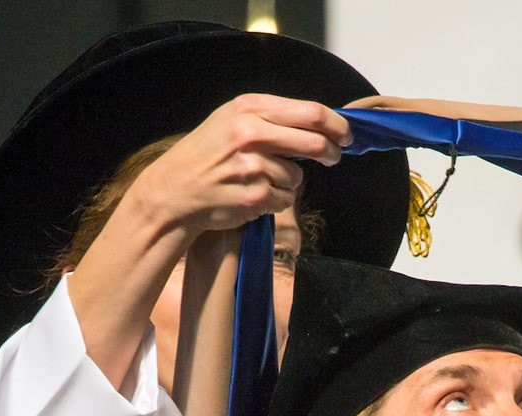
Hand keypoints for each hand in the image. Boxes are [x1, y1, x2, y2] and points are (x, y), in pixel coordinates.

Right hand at [131, 94, 351, 234]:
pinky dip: (276, 201)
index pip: (311, 112)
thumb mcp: (232, 120)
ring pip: (298, 177)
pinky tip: (252, 196)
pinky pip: (285, 200)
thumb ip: (272, 118)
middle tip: (334, 158)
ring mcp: (252, 166)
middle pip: (315, 143)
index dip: (336, 125)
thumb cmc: (208, 154)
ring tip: (260, 180)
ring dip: (289, 182)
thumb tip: (319, 123)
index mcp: (249, 109)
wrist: (174, 190)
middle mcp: (250, 133)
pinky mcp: (253, 196)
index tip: (346, 135)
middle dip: (331, 153)